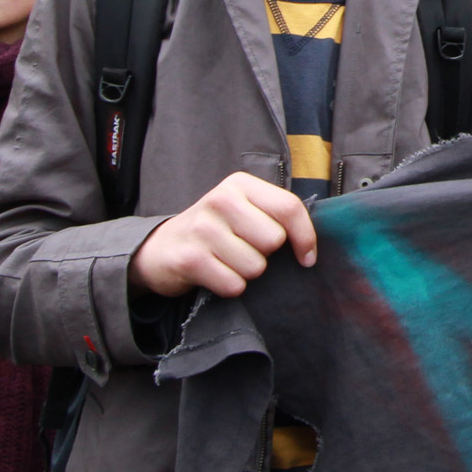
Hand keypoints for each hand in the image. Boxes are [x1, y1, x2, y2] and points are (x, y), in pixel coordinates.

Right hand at [130, 172, 318, 297]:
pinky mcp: (190, 259)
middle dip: (265, 254)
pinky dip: (229, 286)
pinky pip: (234, 285)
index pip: (289, 208)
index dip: (305, 237)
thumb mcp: (243, 210)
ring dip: (246, 272)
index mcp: (240, 184)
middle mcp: (220, 200)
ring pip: (255, 266)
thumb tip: (310, 249)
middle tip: (244, 250)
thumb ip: (275, 216)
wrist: (161, 248)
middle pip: (274, 240)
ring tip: (226, 261)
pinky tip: (215, 273)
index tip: (306, 258)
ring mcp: (203, 228)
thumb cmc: (215, 230)